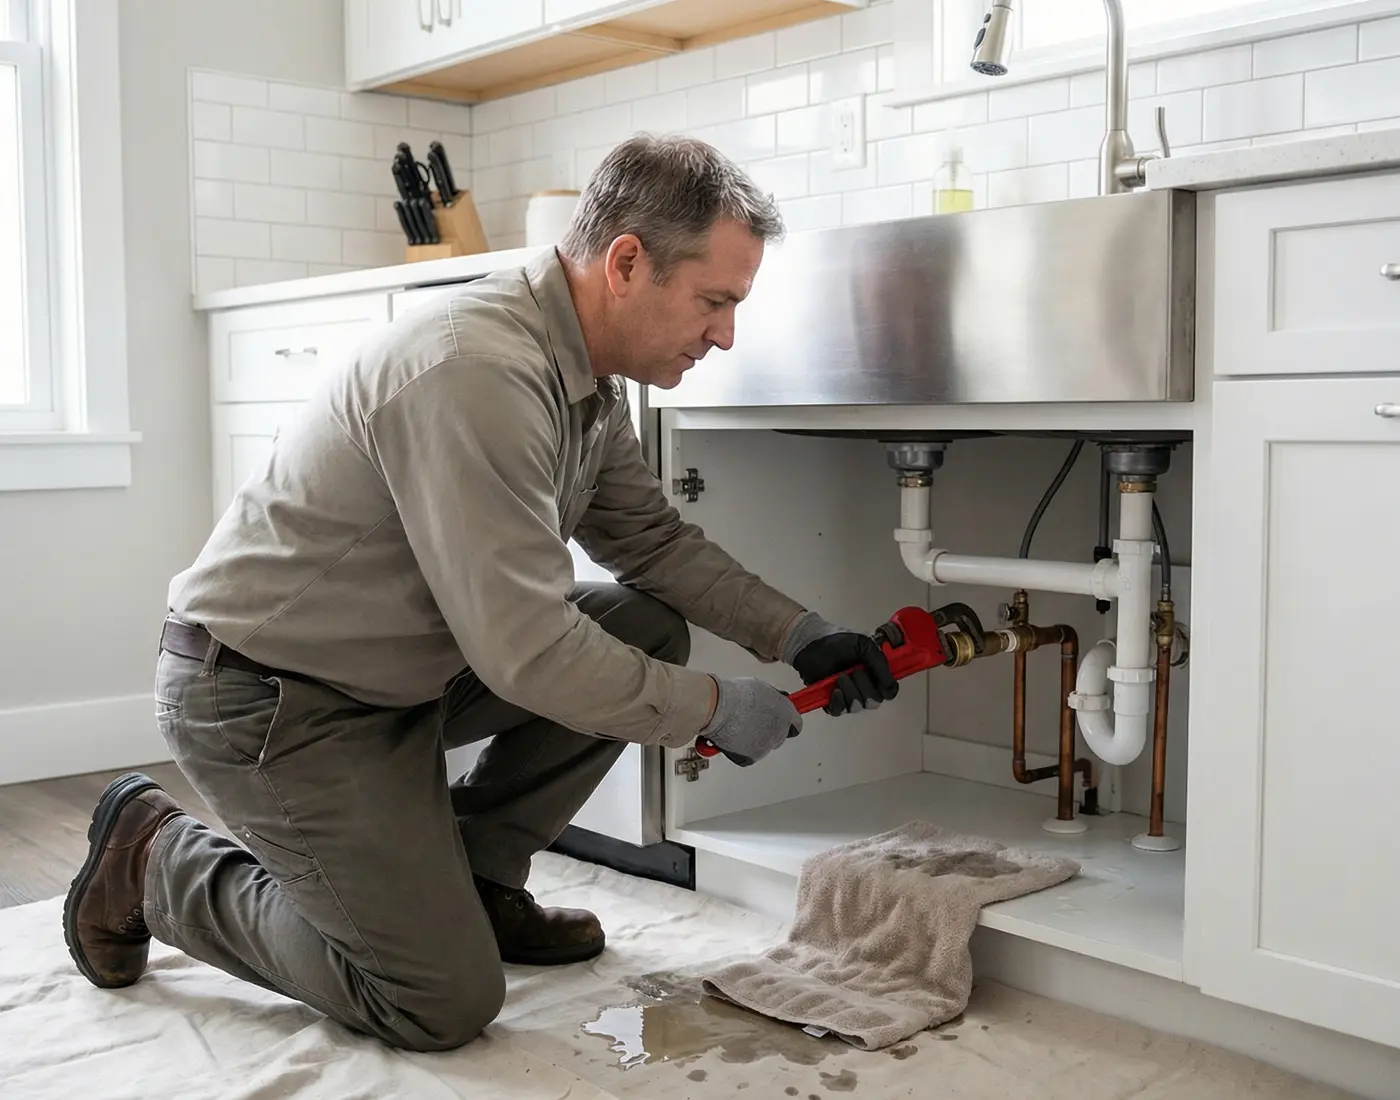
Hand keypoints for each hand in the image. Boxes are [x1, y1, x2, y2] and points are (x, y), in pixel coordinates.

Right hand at [700, 677, 801, 766]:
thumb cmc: (735, 695)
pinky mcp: (751, 757)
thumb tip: (772, 703)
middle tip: (753, 721)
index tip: (782, 721)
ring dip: (755, 739)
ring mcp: (766, 746)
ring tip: (738, 726)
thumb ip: (772, 700)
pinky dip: (742, 749)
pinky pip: (749, 755)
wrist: (718, 708)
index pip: (796, 724)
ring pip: (764, 745)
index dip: (787, 722)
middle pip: (780, 736)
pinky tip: (733, 736)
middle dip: (769, 730)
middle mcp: (779, 732)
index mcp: (786, 713)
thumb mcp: (762, 689)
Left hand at [782, 612, 897, 716]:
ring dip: (850, 691)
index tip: (879, 682)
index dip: (887, 690)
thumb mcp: (865, 646)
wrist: (813, 644)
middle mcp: (864, 688)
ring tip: (840, 676)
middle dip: (864, 687)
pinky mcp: (832, 702)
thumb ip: (880, 664)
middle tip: (854, 672)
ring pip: (857, 707)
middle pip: (874, 702)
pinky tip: (835, 690)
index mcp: (875, 675)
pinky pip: (840, 711)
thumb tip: (889, 686)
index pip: (889, 692)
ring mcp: (848, 697)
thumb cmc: (839, 643)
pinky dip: (839, 701)